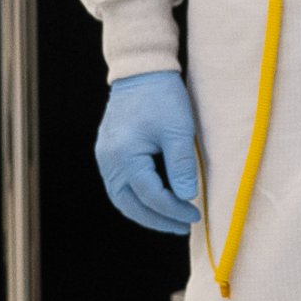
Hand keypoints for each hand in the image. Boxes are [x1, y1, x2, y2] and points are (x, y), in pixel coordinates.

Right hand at [97, 72, 203, 233]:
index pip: (150, 195)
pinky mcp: (108, 153)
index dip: (174, 209)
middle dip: (157, 219)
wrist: (141, 72)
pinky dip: (137, 198)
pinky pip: (120, 185)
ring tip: (171, 220)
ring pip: (122, 198)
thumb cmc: (163, 98)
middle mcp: (109, 162)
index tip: (195, 215)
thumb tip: (186, 197)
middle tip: (182, 227)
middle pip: (130, 204)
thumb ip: (182, 165)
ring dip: (145, 212)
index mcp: (125, 157)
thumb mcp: (179, 130)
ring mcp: (105, 158)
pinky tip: (155, 202)